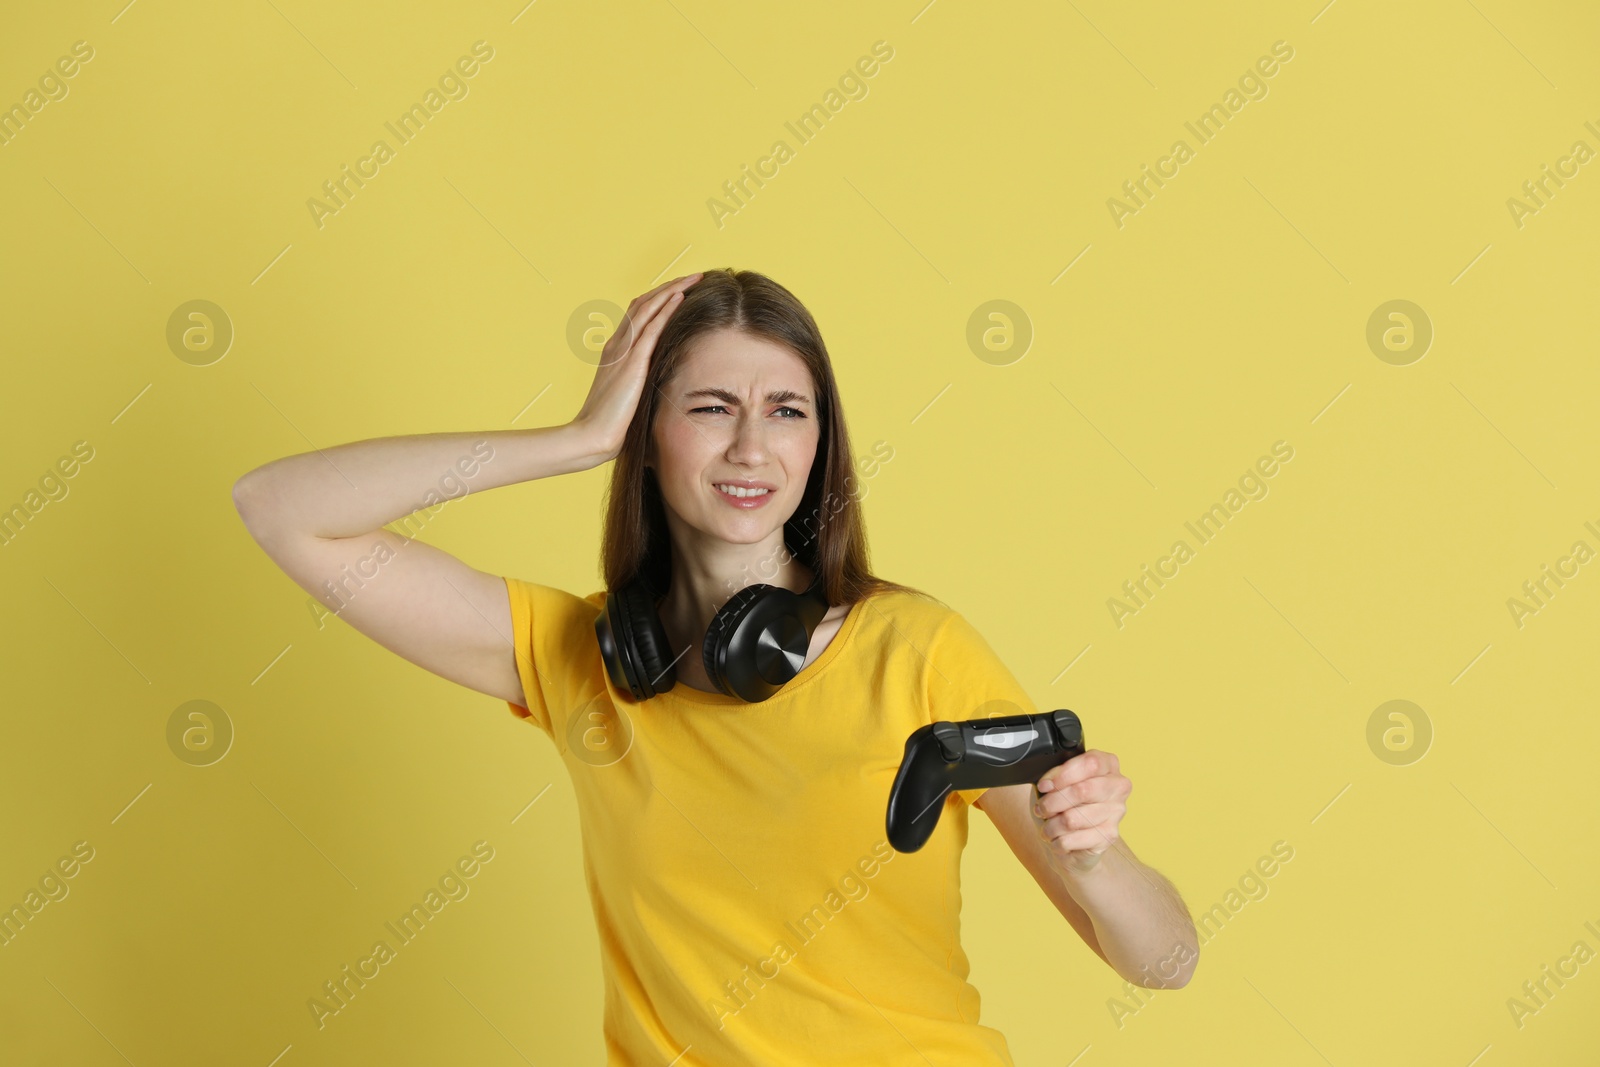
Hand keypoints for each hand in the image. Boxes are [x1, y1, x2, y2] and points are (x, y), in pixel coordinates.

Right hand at [572, 272, 702, 459]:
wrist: (592, 436)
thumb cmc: (611, 425)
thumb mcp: (628, 397)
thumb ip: (640, 384)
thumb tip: (659, 386)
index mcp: (615, 351)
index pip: (638, 314)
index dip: (659, 299)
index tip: (681, 290)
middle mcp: (617, 344)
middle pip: (643, 303)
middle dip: (669, 286)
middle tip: (693, 276)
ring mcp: (622, 351)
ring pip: (648, 308)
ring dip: (672, 289)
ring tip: (693, 278)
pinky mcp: (632, 362)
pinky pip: (651, 327)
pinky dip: (666, 308)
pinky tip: (681, 296)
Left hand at [1031, 750, 1130, 875]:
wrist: (1078, 833)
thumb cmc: (1068, 800)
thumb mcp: (1059, 780)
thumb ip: (1055, 776)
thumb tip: (1047, 784)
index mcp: (1108, 764)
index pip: (1091, 764)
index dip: (1063, 775)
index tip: (1044, 785)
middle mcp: (1118, 786)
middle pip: (1082, 791)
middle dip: (1052, 802)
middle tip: (1041, 809)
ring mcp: (1116, 812)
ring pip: (1072, 819)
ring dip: (1051, 826)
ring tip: (1047, 827)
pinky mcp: (1109, 836)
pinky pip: (1072, 840)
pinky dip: (1056, 842)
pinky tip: (1057, 839)